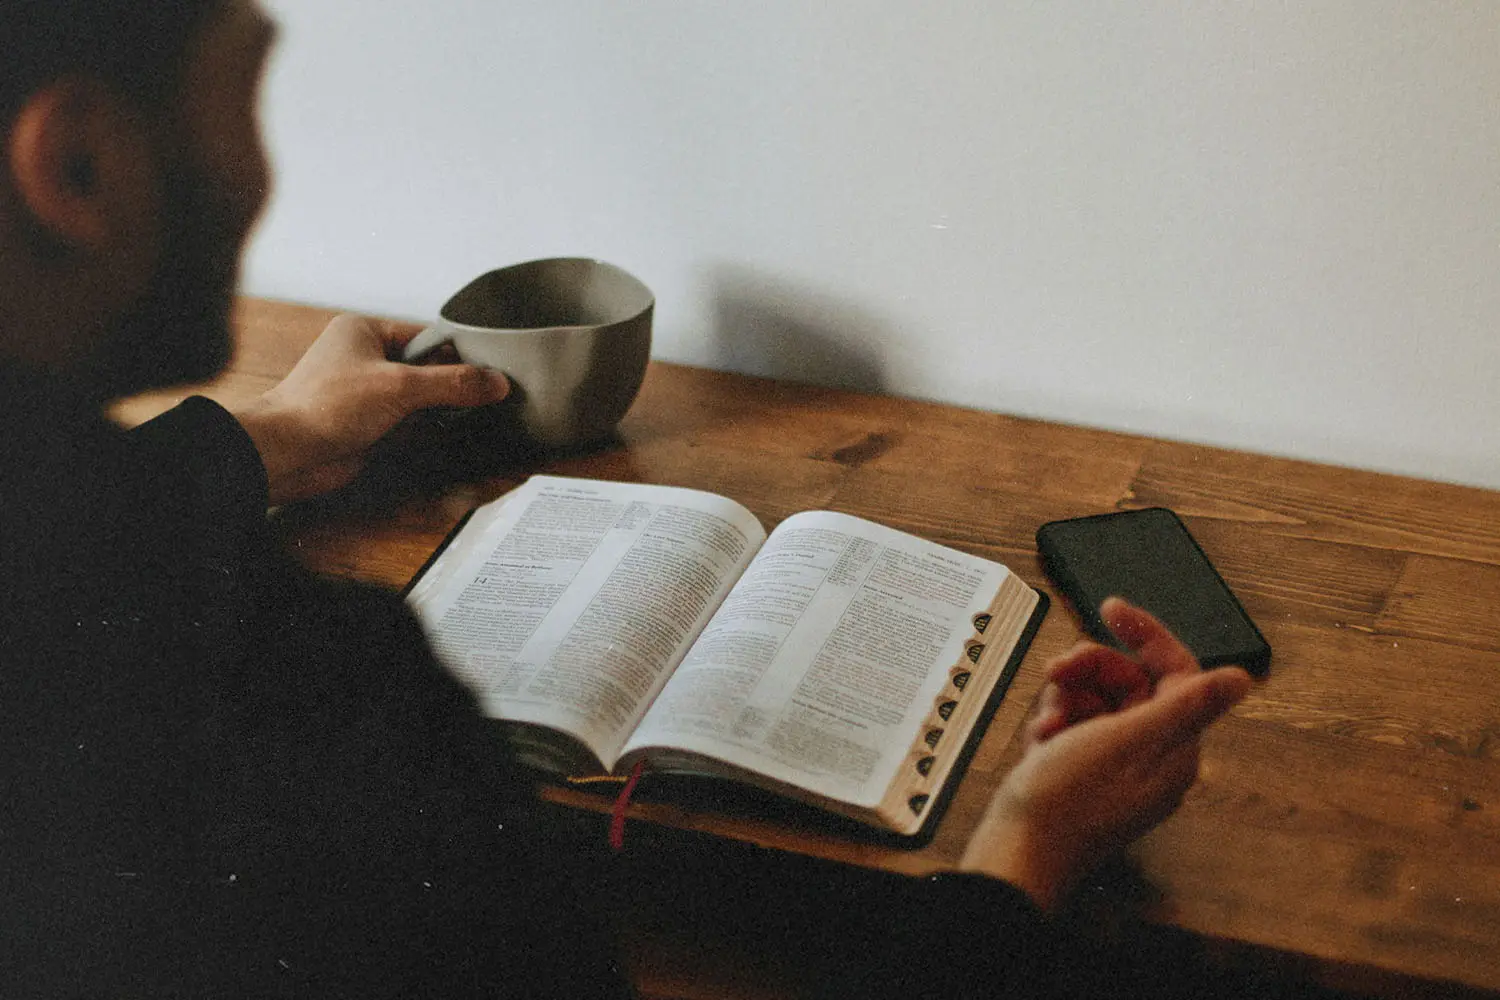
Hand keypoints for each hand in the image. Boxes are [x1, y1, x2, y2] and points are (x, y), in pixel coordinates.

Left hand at [230, 314, 509, 503]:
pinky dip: (424, 430)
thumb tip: (497, 382)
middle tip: (483, 398)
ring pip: (419, 398)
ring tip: (465, 419)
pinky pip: (408, 422)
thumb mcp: (399, 386)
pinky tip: (442, 436)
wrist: (286, 453)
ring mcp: (365, 393)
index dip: (458, 353)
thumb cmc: (325, 406)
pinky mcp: (367, 424)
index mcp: (365, 331)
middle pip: (426, 368)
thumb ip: (452, 384)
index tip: (490, 371)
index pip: (427, 336)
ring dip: (438, 412)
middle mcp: (364, 358)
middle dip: (450, 386)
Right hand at [959, 598, 1251, 911]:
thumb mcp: (1127, 741)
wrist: (1018, 852)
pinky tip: (1040, 741)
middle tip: (1056, 673)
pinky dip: (1053, 723)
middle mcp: (1151, 755)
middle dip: (1088, 671)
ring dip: (1065, 698)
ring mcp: (1114, 764)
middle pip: (1127, 680)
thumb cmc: (1070, 803)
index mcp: (1174, 748)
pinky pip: (1073, 723)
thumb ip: (1186, 706)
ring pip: (1095, 698)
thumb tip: (1243, 679)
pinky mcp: (1082, 770)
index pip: (1175, 671)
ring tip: (1047, 721)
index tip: (1109, 609)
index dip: (1145, 636)